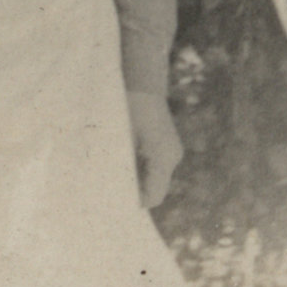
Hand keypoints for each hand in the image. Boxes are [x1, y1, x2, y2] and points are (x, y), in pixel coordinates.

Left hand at [126, 90, 182, 208]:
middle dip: (137, 192)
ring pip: (156, 178)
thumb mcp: (121, 140)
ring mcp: (172, 150)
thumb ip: (122, 166)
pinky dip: (142, 168)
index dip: (137, 203)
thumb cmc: (127, 108)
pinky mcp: (167, 144)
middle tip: (114, 193)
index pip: (154, 195)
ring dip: (139, 180)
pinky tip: (125, 161)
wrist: (141, 81)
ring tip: (117, 177)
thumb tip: (116, 190)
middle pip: (156, 188)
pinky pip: (156, 165)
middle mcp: (172, 157)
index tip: (118, 205)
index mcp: (162, 158)